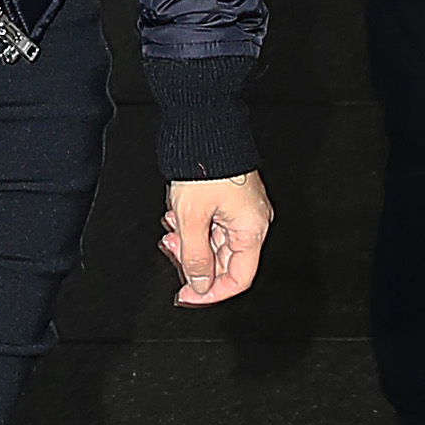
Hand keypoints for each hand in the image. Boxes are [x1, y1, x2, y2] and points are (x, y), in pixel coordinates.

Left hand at [159, 172, 272, 307]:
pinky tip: (177, 216)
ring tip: (172, 227)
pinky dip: (192, 226)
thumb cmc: (205, 166)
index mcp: (252, 230)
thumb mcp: (191, 219)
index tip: (188, 296)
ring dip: (189, 242)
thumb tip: (200, 285)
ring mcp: (241, 211)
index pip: (238, 278)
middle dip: (194, 261)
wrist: (204, 128)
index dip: (212, 293)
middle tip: (172, 249)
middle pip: (225, 262)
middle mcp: (252, 223)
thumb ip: (195, 257)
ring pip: (214, 243)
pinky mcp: (228, 200)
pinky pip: (211, 225)